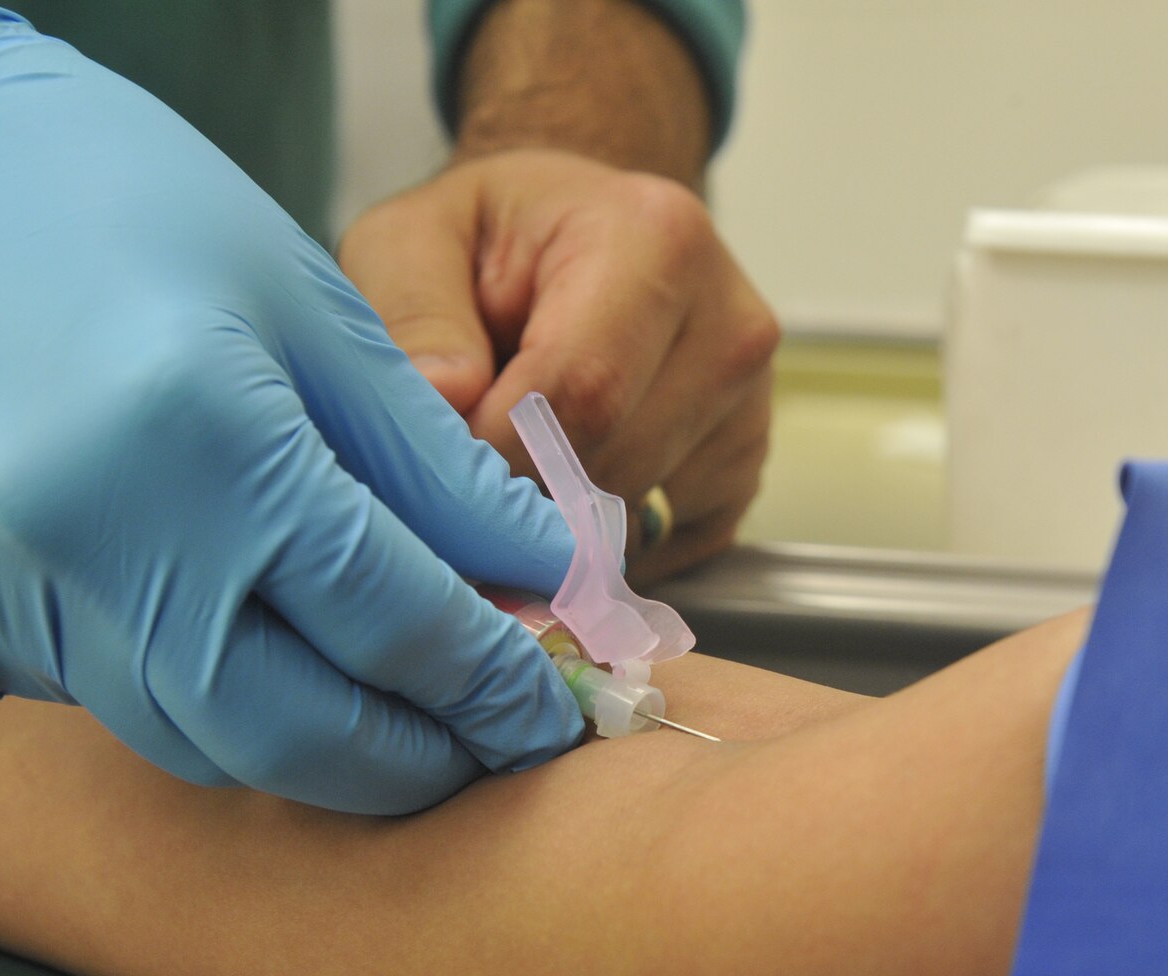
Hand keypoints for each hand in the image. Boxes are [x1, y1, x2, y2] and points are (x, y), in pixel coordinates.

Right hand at [0, 2, 582, 813]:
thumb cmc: (121, 203)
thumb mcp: (307, 310)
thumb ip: (430, 468)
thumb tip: (537, 576)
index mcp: (193, 429)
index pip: (389, 616)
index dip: (489, 679)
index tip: (550, 707)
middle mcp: (76, 530)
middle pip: (290, 730)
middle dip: (409, 757)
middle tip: (485, 742)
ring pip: (192, 738)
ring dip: (308, 738)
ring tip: (389, 703)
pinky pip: (101, 697)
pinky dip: (197, 692)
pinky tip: (246, 640)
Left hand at [338, 149, 778, 581]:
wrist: (570, 238)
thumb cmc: (491, 237)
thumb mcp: (416, 239)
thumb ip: (418, 315)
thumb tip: (443, 400)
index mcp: (659, 243)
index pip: (582, 394)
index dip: (495, 455)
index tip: (434, 473)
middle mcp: (732, 327)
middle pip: (613, 466)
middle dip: (520, 493)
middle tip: (457, 472)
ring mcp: (751, 406)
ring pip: (637, 517)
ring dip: (557, 517)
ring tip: (515, 454)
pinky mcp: (746, 467)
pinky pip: (667, 544)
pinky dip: (603, 539)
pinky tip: (568, 475)